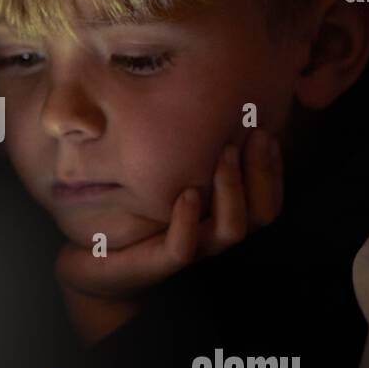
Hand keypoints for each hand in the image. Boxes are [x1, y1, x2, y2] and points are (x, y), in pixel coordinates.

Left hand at [56, 127, 283, 343]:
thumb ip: (186, 155)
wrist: (95, 261)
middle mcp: (213, 235)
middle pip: (262, 213)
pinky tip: (186, 194)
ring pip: (231, 230)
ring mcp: (190, 250)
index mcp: (222, 217)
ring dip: (232, 189)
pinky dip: (187, 222)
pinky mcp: (157, 263)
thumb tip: (203, 104)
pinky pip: (182, 248)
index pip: (268, 198)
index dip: (273, 167)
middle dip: (263, 171)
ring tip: (225, 155)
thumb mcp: (163, 179)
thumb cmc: (133, 215)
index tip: (265, 129)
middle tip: (255, 133)